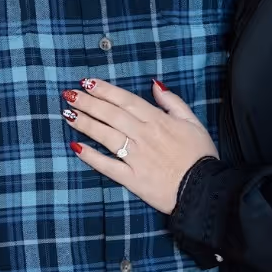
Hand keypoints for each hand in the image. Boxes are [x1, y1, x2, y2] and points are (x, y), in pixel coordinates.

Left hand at [61, 79, 218, 213]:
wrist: (203, 189)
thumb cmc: (200, 155)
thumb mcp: (193, 122)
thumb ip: (172, 102)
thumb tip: (154, 85)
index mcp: (157, 120)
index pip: (125, 100)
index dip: (105, 90)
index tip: (87, 82)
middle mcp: (143, 135)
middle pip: (110, 115)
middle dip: (88, 103)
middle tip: (70, 94)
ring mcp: (135, 157)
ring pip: (105, 136)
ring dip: (85, 124)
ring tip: (68, 114)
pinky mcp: (131, 178)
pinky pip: (107, 166)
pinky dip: (91, 157)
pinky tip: (76, 147)